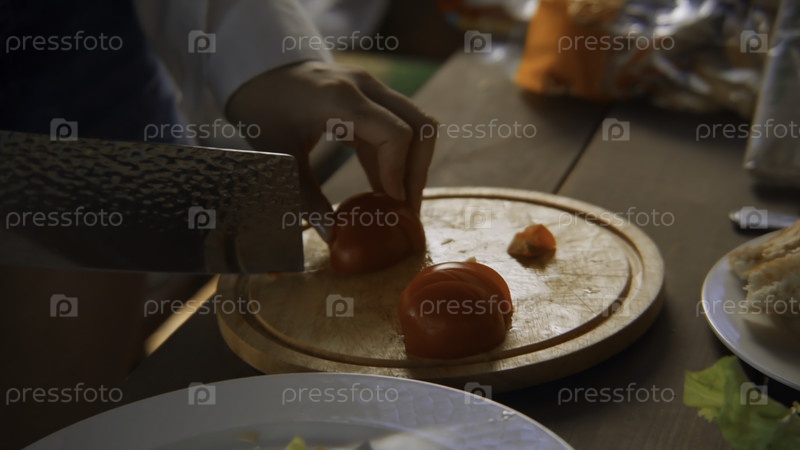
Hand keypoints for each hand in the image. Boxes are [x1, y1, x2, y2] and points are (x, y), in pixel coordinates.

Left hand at [226, 60, 437, 241]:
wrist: (257, 72)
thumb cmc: (262, 109)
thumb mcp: (278, 155)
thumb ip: (305, 196)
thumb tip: (331, 234)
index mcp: (341, 99)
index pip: (396, 134)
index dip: (400, 172)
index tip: (392, 202)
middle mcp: (365, 87)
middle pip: (420, 126)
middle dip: (418, 170)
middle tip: (407, 208)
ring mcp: (372, 88)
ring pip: (417, 123)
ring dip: (413, 163)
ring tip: (398, 202)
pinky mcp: (372, 96)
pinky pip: (398, 124)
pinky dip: (397, 156)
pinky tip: (383, 186)